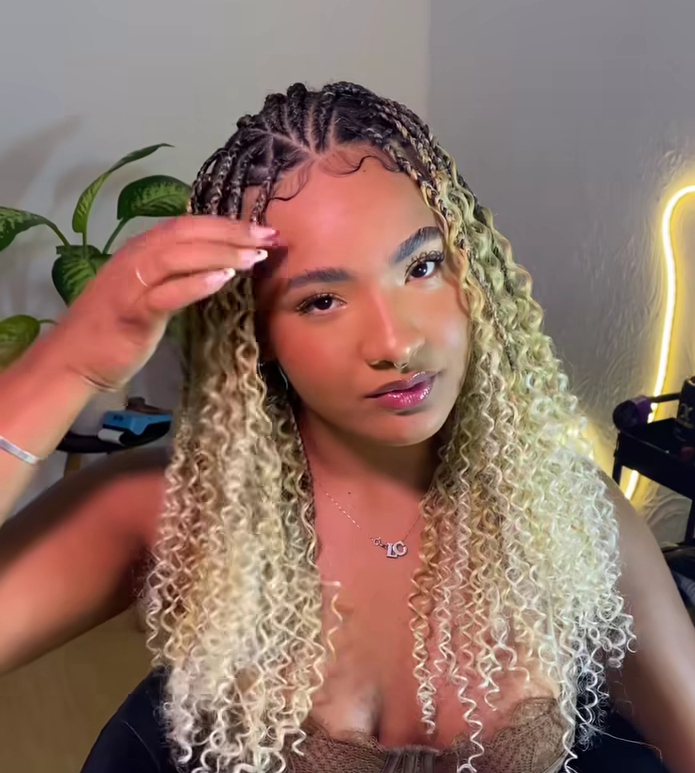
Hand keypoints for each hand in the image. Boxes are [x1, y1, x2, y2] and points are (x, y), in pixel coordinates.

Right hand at [49, 216, 278, 390]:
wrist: (73, 360)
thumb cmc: (116, 328)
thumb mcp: (150, 293)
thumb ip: (177, 275)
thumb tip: (218, 265)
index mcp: (142, 251)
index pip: (188, 226)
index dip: (227, 225)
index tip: (264, 230)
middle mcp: (135, 258)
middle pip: (186, 233)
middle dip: (231, 232)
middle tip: (270, 237)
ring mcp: (131, 284)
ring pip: (177, 256)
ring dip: (219, 253)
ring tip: (254, 257)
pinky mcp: (132, 313)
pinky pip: (166, 294)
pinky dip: (194, 284)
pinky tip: (223, 280)